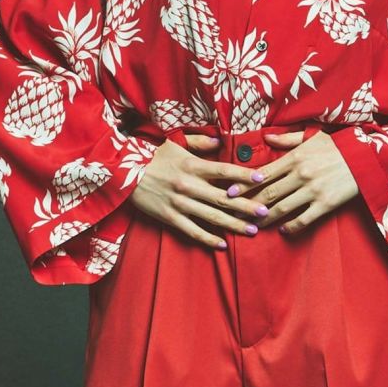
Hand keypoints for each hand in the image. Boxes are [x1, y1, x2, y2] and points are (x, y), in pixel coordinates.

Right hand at [130, 134, 266, 248]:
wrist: (122, 173)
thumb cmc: (151, 156)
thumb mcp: (174, 143)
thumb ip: (199, 143)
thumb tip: (219, 142)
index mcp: (192, 165)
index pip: (224, 170)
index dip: (244, 174)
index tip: (262, 179)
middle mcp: (188, 185)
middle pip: (223, 197)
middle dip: (246, 205)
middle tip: (265, 212)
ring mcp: (179, 203)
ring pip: (211, 216)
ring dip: (233, 224)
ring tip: (251, 230)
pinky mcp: (168, 216)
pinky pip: (191, 230)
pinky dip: (207, 238)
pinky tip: (221, 244)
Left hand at [226, 130, 359, 234]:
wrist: (365, 157)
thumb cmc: (337, 145)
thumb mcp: (312, 136)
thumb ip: (287, 138)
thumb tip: (266, 137)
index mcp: (294, 157)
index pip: (262, 174)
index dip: (244, 185)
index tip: (229, 193)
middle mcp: (300, 174)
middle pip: (267, 194)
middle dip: (248, 205)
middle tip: (233, 214)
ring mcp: (313, 190)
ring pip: (281, 208)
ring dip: (264, 219)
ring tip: (253, 226)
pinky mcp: (325, 204)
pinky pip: (303, 219)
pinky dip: (291, 226)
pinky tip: (283, 230)